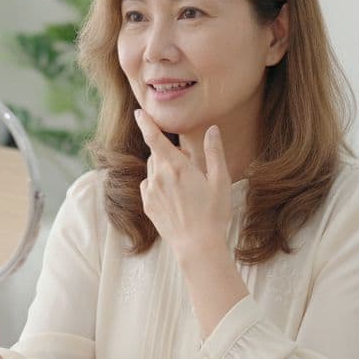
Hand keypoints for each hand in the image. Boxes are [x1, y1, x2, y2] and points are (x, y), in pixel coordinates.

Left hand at [134, 109, 232, 260]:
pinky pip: (149, 185)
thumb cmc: (213, 213)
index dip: (146, 123)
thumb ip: (214, 152)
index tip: (139, 112)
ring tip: (184, 184)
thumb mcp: (220, 181)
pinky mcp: (147, 205)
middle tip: (190, 164)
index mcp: (177, 167)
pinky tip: (174, 196)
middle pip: (157, 153)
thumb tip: (212, 130)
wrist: (197, 246)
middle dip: (171, 152)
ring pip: (153, 169)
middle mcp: (159, 176)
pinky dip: (157, 183)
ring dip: (164, 167)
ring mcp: (151, 192)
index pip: (155, 138)